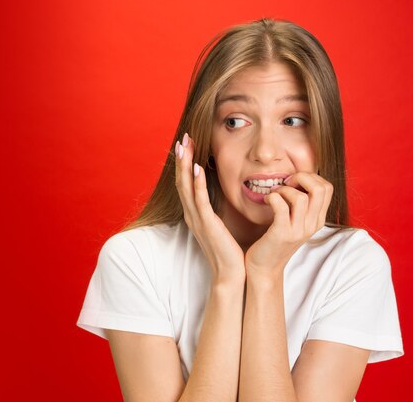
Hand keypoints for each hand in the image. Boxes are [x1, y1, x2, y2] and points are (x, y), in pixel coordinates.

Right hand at [175, 133, 245, 284]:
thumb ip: (216, 210)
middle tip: (182, 137)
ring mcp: (197, 219)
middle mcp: (192, 214)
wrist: (230, 274)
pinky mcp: (207, 224)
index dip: (185, 163)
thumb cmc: (228, 250)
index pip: (186, 183)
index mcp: (195, 213)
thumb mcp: (220, 225)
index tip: (186, 144)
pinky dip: (198, 183)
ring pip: (187, 187)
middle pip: (182, 180)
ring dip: (186, 165)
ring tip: (184, 146)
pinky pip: (200, 200)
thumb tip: (220, 195)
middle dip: (182, 158)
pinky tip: (199, 168)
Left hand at [245, 172, 332, 278]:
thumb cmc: (276, 238)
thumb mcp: (296, 221)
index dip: (310, 177)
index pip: (327, 187)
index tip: (294, 182)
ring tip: (275, 194)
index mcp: (318, 219)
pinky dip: (273, 197)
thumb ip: (302, 203)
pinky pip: (281, 206)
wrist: (265, 267)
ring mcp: (298, 231)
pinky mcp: (282, 234)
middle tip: (286, 183)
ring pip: (301, 197)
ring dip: (284, 190)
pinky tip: (267, 200)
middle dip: (301, 177)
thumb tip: (298, 177)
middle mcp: (312, 225)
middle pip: (320, 189)